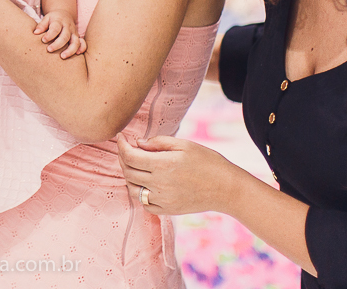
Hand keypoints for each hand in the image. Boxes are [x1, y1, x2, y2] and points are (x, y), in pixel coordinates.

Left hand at [33, 10, 86, 57]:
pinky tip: (77, 54)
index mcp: (59, 21)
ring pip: (75, 41)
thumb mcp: (46, 18)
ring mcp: (74, 32)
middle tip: (49, 50)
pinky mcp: (78, 37)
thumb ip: (41, 25)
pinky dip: (82, 48)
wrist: (64, 14)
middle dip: (57, 44)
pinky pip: (82, 43)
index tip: (43, 40)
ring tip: (62, 57)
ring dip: (70, 50)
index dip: (50, 35)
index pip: (55, 28)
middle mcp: (68, 27)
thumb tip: (35, 33)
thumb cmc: (53, 19)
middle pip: (65, 36)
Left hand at [116, 134, 238, 215]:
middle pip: (128, 172)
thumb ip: (159, 142)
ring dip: (129, 176)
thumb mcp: (185, 145)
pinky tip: (145, 183)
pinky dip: (139, 193)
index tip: (120, 137)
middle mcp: (159, 184)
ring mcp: (162, 200)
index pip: (130, 156)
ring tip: (135, 166)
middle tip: (127, 149)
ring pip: (132, 189)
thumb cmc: (208, 162)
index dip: (121, 145)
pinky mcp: (167, 210)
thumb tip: (138, 143)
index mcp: (163, 164)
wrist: (226, 189)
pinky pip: (144, 204)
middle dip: (123, 158)